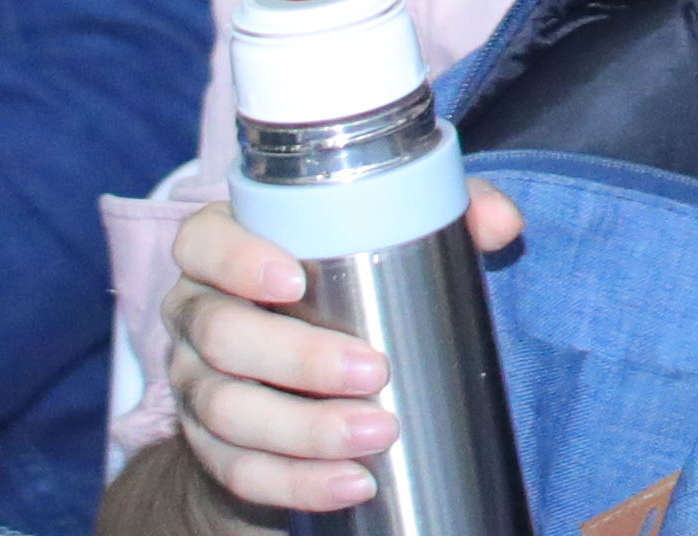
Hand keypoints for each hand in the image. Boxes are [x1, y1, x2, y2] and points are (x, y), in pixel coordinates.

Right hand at [159, 183, 521, 514]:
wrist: (298, 375)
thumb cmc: (347, 282)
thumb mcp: (392, 235)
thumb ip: (447, 213)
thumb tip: (501, 223)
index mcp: (223, 249)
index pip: (202, 241)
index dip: (237, 260)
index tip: (295, 281)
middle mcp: (198, 315)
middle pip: (224, 336)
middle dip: (300, 359)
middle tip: (373, 371)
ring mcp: (197, 385)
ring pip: (229, 411)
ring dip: (305, 430)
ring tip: (377, 434)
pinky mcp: (210, 447)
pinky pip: (239, 471)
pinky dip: (295, 482)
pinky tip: (351, 484)